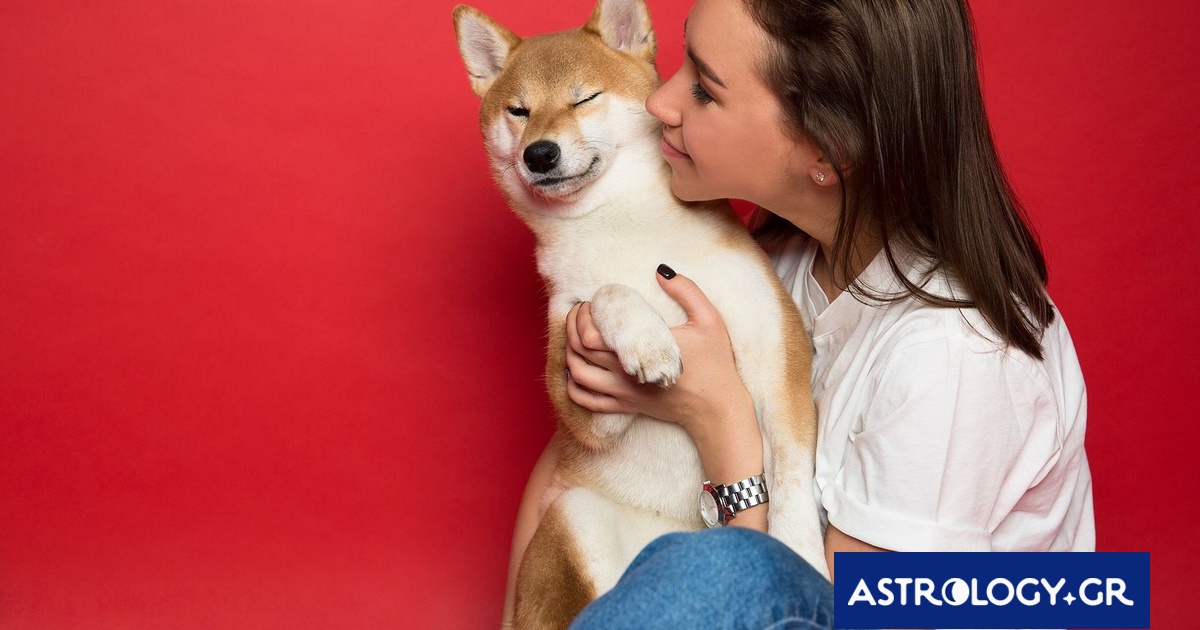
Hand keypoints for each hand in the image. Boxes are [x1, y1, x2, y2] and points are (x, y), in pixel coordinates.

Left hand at [564, 268, 753, 440]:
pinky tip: (577, 372)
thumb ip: (687, 291)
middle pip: (579, 351)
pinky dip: (574, 386)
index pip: (591, 334)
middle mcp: (624, 374)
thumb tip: (661, 270)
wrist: (717, 408)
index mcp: (640, 351)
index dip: (582, 317)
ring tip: (576, 338)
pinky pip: (587, 401)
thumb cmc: (715, 363)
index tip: (590, 303)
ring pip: (577, 376)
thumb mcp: (709, 320)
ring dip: (569, 355)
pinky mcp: (625, 407)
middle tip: (580, 313)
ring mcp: (622, 393)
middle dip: (572, 328)